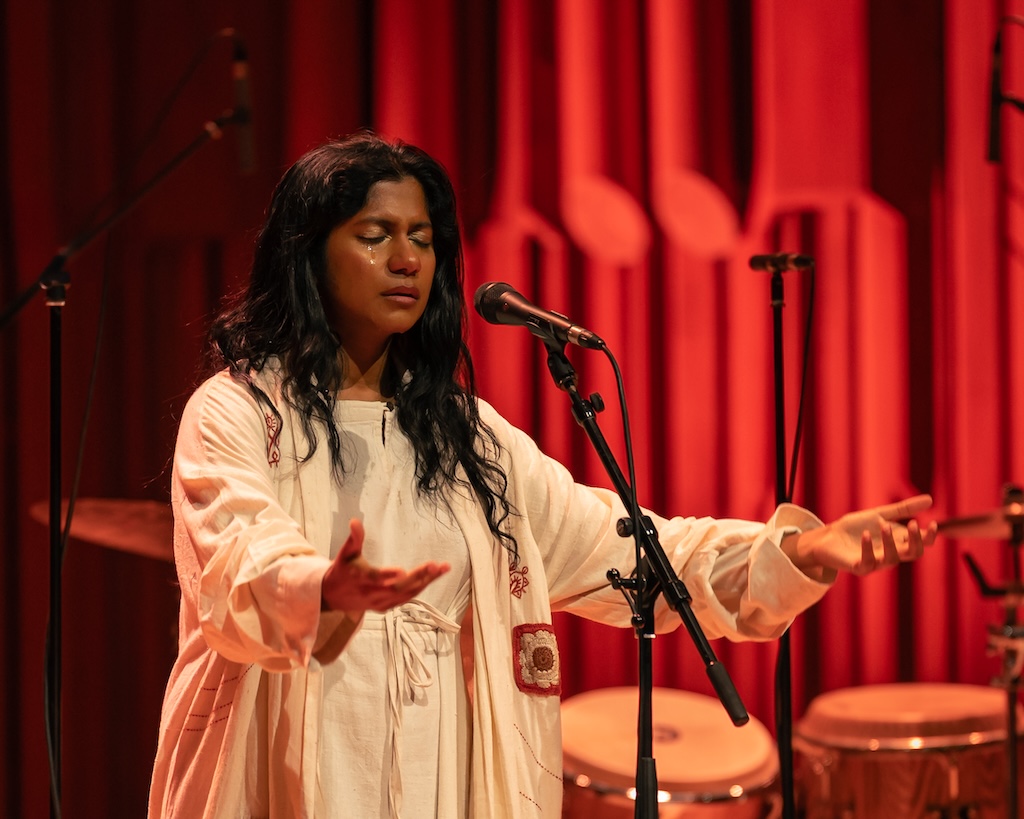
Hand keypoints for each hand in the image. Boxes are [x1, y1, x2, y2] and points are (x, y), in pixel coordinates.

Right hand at [320, 518, 450, 614]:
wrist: (333, 597)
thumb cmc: (343, 570)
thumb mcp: (345, 553)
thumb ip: (354, 538)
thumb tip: (355, 521)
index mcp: (359, 578)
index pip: (374, 578)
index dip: (387, 575)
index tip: (402, 571)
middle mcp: (371, 593)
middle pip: (397, 588)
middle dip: (418, 577)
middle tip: (435, 565)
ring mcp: (380, 602)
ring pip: (406, 594)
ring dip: (426, 582)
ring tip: (442, 568)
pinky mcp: (386, 606)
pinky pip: (407, 598)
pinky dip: (421, 587)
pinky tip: (434, 576)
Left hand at [784, 494, 937, 582]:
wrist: (827, 537)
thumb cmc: (854, 528)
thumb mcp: (879, 514)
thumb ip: (903, 509)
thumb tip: (930, 500)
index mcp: (897, 542)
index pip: (921, 544)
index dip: (929, 536)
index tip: (931, 523)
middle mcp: (890, 554)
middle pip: (913, 554)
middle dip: (916, 540)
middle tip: (913, 524)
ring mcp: (876, 562)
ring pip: (892, 559)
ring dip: (890, 542)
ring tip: (883, 525)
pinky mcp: (859, 567)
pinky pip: (868, 563)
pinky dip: (868, 549)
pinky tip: (866, 535)